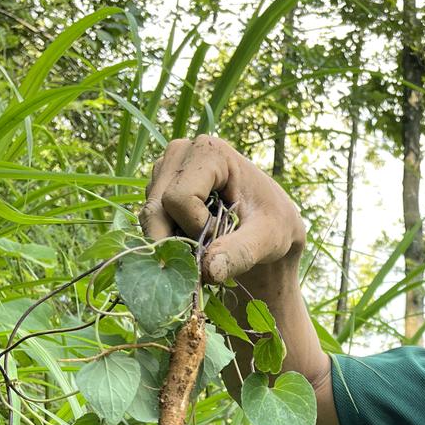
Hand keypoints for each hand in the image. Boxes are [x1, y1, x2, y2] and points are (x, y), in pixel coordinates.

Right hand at [139, 134, 305, 285]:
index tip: (222, 240)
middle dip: (178, 242)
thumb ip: (241, 252)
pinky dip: (169, 241)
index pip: (179, 199)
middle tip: (208, 256)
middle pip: (155, 210)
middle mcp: (180, 153)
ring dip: (174, 243)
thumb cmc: (274, 225)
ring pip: (150, 219)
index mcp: (209, 152)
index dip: (196, 229)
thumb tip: (209, 271)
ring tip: (207, 244)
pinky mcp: (157, 188)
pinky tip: (194, 241)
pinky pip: (150, 224)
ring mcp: (165, 170)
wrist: (269, 225)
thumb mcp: (267, 239)